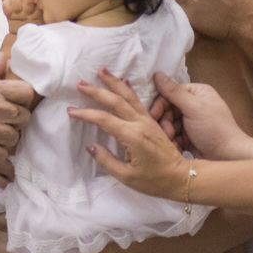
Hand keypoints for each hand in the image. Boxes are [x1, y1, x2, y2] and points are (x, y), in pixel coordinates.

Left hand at [2, 0, 42, 33]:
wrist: (24, 37)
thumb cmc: (36, 23)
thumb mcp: (43, 17)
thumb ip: (44, 7)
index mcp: (37, 15)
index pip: (40, 3)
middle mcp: (27, 15)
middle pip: (28, 2)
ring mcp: (17, 15)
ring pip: (16, 3)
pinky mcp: (9, 16)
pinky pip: (6, 7)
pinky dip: (7, 1)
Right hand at [68, 68, 190, 199]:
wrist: (182, 177)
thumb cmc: (155, 181)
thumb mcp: (127, 177)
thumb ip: (107, 161)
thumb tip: (91, 146)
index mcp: (133, 137)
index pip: (104, 119)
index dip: (86, 114)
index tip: (71, 111)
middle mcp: (140, 124)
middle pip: (116, 101)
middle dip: (97, 91)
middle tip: (80, 83)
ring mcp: (148, 120)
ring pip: (128, 96)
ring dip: (114, 82)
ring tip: (102, 71)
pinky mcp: (152, 121)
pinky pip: (138, 101)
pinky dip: (128, 89)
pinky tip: (123, 81)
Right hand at [152, 72, 250, 159]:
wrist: (229, 156)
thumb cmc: (215, 129)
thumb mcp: (194, 108)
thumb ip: (174, 92)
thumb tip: (157, 73)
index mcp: (197, 93)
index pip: (171, 93)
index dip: (161, 104)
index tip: (153, 115)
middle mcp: (193, 105)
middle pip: (168, 110)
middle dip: (165, 122)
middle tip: (167, 133)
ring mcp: (191, 121)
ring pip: (169, 124)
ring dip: (168, 134)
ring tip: (172, 142)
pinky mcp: (188, 136)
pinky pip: (174, 136)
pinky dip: (173, 142)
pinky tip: (176, 148)